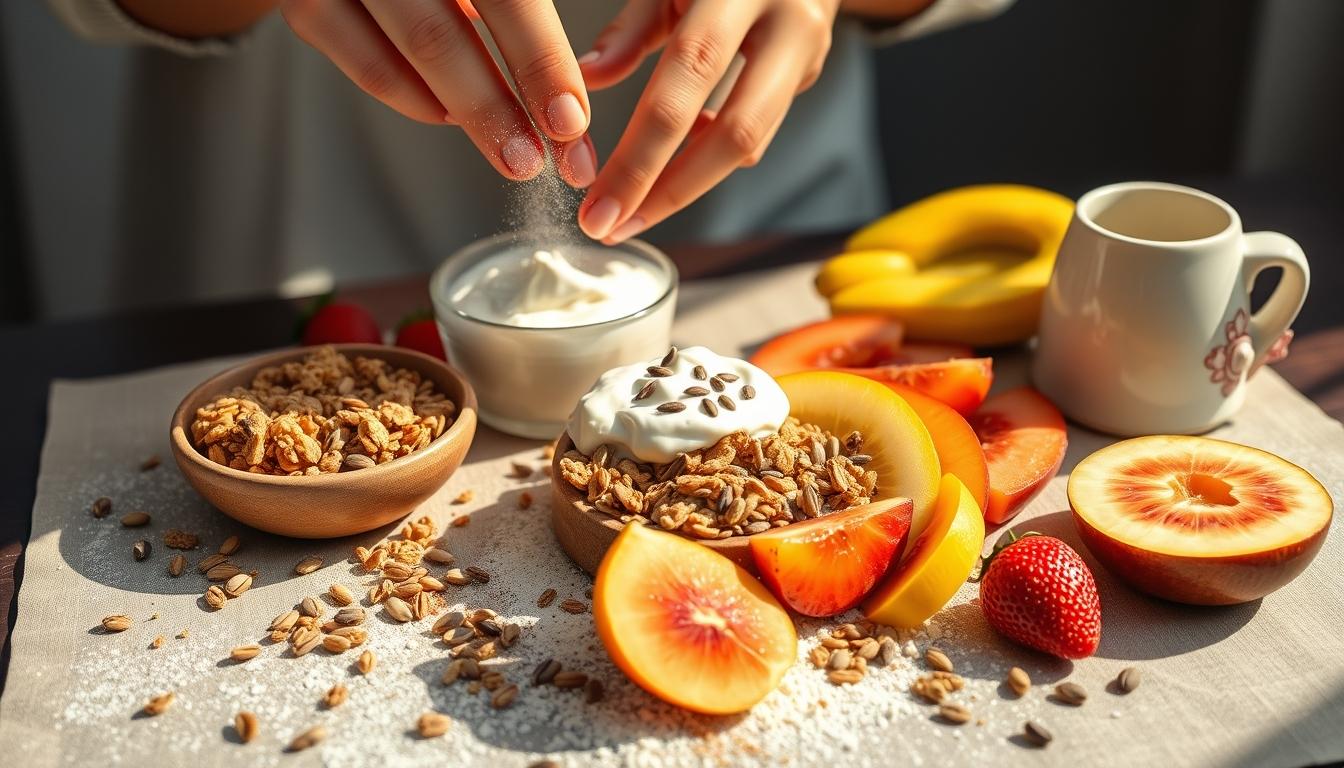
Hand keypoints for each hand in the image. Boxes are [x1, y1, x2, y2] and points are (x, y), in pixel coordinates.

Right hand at [280, 0, 597, 186]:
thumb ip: (521, 7)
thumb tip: (576, 87)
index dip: (542, 62)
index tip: (571, 123)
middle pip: (443, 37)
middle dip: (497, 110)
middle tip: (534, 163)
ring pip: (408, 51)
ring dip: (464, 113)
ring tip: (509, 152)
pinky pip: (364, 62)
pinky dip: (413, 98)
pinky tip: (450, 114)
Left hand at [575, 0, 839, 241]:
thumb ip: (630, 30)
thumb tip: (582, 83)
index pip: (687, 80)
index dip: (643, 153)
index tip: (601, 205)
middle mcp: (787, 20)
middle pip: (735, 132)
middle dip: (669, 192)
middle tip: (614, 228)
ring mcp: (808, 48)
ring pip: (751, 142)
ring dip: (687, 186)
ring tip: (633, 211)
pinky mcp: (812, 69)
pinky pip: (759, 129)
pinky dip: (711, 155)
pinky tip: (674, 165)